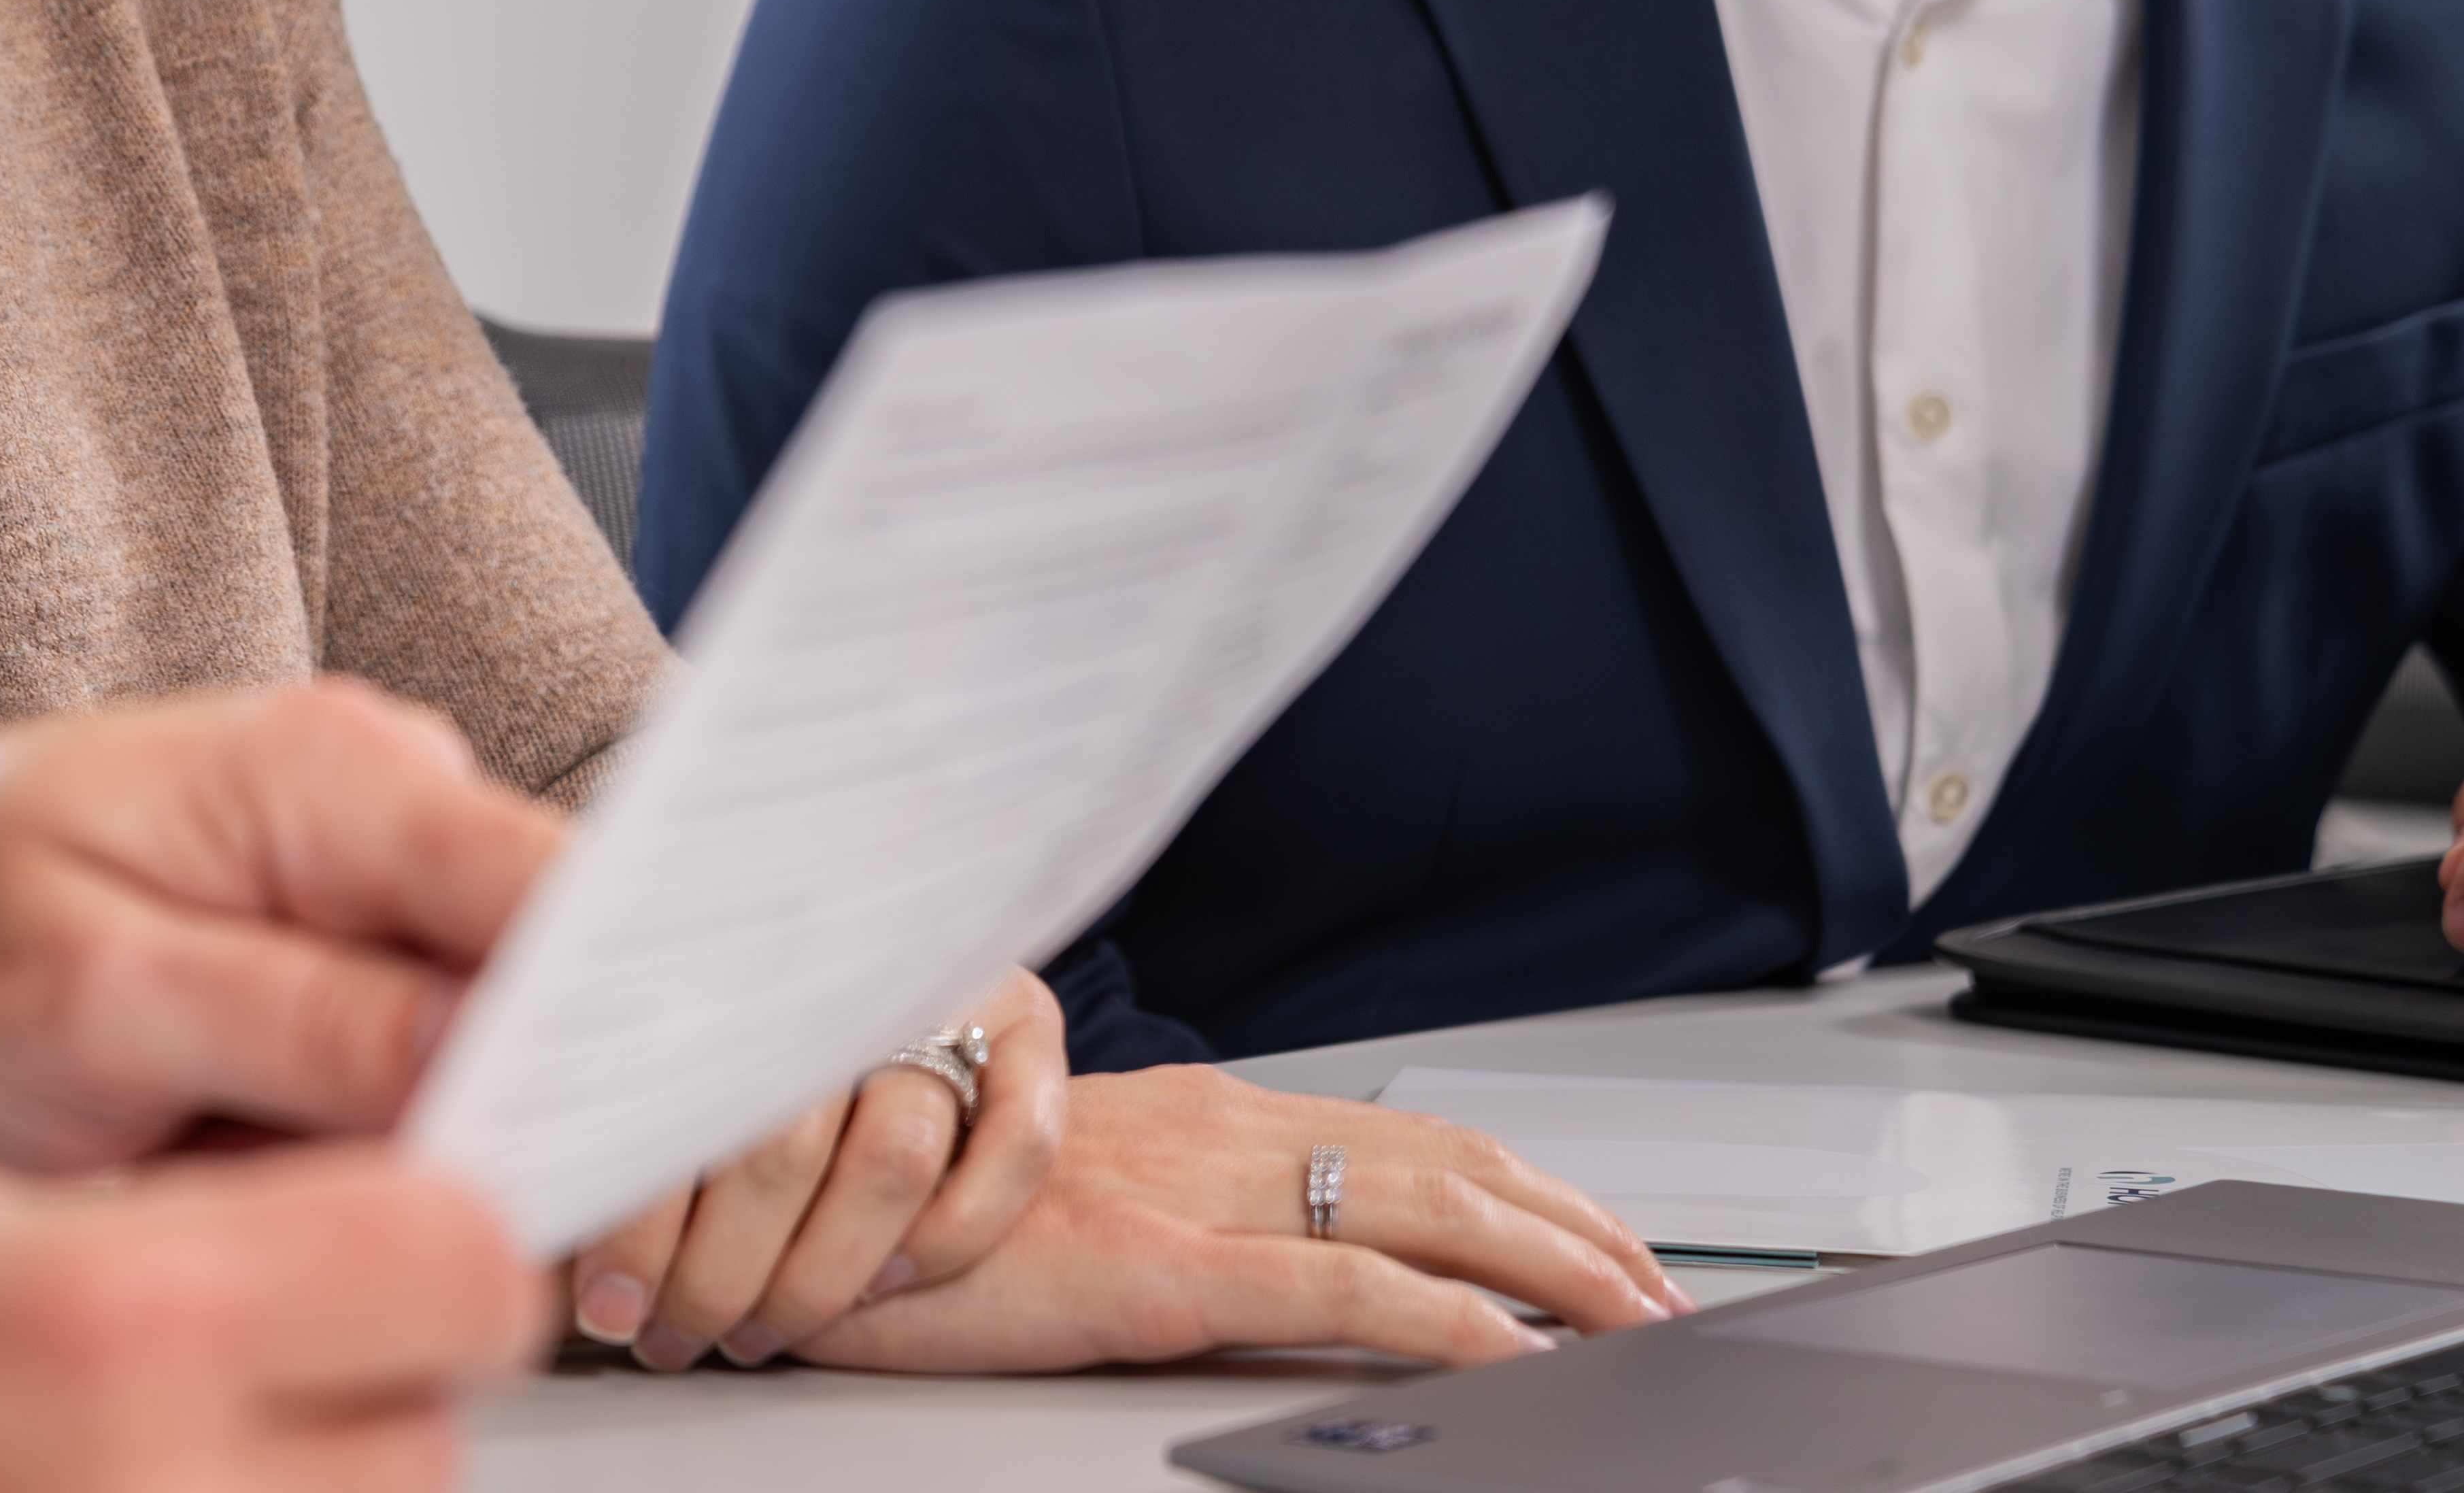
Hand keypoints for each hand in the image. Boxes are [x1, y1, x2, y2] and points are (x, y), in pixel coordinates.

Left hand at [0, 677, 565, 1173]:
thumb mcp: (94, 998)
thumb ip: (304, 1024)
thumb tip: (489, 1071)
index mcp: (337, 770)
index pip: (558, 888)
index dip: (618, 1016)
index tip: (614, 1144)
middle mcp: (386, 803)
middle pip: (555, 966)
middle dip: (517, 1102)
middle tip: (377, 1194)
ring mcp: (373, 881)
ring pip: (494, 1037)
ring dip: (419, 1137)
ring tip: (241, 1158)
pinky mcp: (345, 961)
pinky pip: (418, 1067)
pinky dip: (359, 1141)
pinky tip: (240, 1152)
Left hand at [563, 967, 1070, 1369]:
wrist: (881, 912)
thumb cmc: (732, 984)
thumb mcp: (658, 991)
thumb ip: (619, 1063)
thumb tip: (538, 1178)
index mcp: (739, 931)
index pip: (679, 1087)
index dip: (636, 1216)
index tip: (605, 1301)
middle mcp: (847, 950)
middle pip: (780, 1142)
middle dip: (719, 1270)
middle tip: (673, 1332)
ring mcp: (948, 981)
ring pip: (891, 1160)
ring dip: (818, 1275)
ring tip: (753, 1328)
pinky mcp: (1027, 1019)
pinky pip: (1019, 1143)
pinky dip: (952, 1228)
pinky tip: (884, 1280)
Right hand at [789, 1069, 1679, 1372]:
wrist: (798, 1199)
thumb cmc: (907, 1211)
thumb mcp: (1062, 1195)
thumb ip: (1160, 1200)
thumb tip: (1241, 1243)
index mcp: (1196, 1112)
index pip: (1399, 1128)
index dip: (1515, 1174)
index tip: (1594, 1225)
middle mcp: (1213, 1130)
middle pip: (1445, 1157)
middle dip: (1575, 1219)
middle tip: (1665, 1281)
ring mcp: (1194, 1194)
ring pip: (1426, 1206)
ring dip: (1556, 1260)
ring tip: (1638, 1312)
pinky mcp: (1165, 1269)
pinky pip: (1344, 1288)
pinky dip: (1454, 1318)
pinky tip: (1520, 1352)